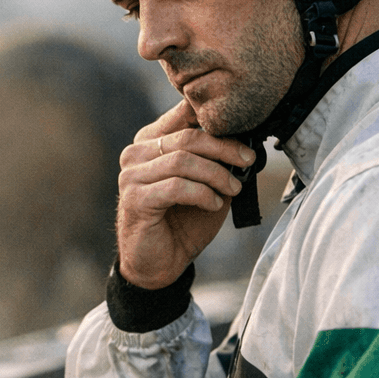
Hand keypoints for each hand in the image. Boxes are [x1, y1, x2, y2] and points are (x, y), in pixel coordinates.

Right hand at [117, 98, 255, 288]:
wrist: (161, 263)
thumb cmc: (183, 221)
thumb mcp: (205, 184)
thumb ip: (214, 159)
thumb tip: (246, 141)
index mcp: (150, 141)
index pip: (183, 115)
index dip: (216, 120)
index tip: (246, 134)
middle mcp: (135, 154)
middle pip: (187, 138)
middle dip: (225, 148)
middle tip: (247, 161)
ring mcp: (131, 176)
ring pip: (183, 161)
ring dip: (216, 175)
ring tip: (233, 189)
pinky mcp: (135, 199)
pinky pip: (176, 187)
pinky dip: (202, 194)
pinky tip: (214, 204)